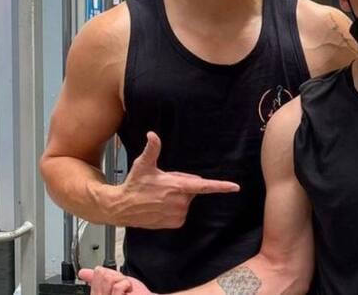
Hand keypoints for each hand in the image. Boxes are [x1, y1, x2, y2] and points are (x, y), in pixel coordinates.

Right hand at [79, 267, 151, 294]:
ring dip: (122, 281)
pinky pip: (116, 286)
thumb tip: (83, 272)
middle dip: (116, 276)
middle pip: (101, 276)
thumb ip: (99, 278)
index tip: (114, 282)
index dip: (105, 276)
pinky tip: (129, 291)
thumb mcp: (116, 282)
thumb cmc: (137, 294)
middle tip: (123, 287)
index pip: (93, 281)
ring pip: (108, 279)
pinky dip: (125, 285)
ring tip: (126, 290)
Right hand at [108, 131, 239, 228]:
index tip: (235, 187)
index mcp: (177, 186)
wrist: (122, 207)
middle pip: (192, 189)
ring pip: (186, 201)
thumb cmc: (134, 184)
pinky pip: (182, 212)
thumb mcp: (143, 164)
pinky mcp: (175, 223)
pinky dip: (175, 208)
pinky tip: (161, 206)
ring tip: (160, 196)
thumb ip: (152, 149)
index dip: (221, 186)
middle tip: (164, 184)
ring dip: (178, 197)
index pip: (204, 186)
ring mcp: (178, 214)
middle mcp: (180, 202)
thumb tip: (152, 134)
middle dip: (182, 185)